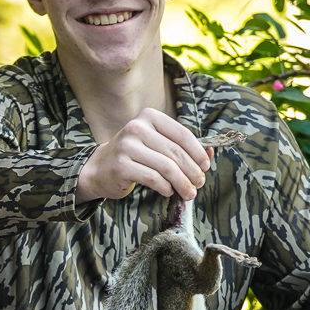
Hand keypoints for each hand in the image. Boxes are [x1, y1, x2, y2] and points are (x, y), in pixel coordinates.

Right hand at [77, 108, 210, 202]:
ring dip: (182, 183)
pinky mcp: (121, 166)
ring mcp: (127, 146)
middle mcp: (137, 128)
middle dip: (192, 171)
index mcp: (149, 116)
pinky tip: (169, 191)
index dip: (197, 152)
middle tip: (199, 184)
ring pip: (166, 167)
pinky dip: (165, 187)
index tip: (205, 166)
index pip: (181, 134)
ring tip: (188, 192)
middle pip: (175, 152)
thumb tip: (210, 155)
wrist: (99, 169)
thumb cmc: (134, 156)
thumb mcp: (156, 144)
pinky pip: (153, 178)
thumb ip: (180, 147)